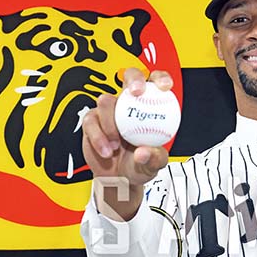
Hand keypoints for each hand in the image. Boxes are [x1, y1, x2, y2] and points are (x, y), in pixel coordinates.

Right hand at [82, 68, 173, 217]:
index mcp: (149, 107)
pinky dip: (98, 137)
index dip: (160, 78)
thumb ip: (153, 158)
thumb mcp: (153, 165)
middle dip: (134, 79)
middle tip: (135, 93)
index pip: (156, 83)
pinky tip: (106, 150)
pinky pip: (91, 121)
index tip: (164, 87)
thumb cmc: (139, 165)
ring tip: (116, 144)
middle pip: (129, 76)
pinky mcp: (92, 120)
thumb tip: (143, 152)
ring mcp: (109, 110)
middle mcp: (129, 104)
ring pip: (106, 101)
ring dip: (111, 123)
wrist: (118, 179)